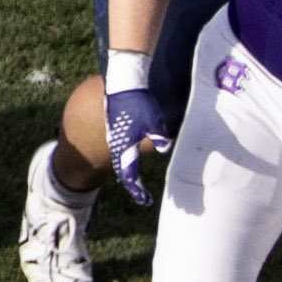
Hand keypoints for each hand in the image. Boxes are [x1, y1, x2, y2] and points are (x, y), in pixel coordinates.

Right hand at [101, 83, 175, 200]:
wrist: (121, 82)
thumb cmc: (135, 102)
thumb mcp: (151, 120)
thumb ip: (158, 136)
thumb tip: (165, 148)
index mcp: (123, 147)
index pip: (129, 174)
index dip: (137, 189)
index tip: (144, 200)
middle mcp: (117, 145)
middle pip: (126, 170)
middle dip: (135, 183)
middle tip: (144, 195)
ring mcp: (116, 137)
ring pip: (124, 159)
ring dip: (132, 170)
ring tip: (140, 181)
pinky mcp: (118, 129)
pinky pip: (124, 148)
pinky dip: (130, 157)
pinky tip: (137, 154)